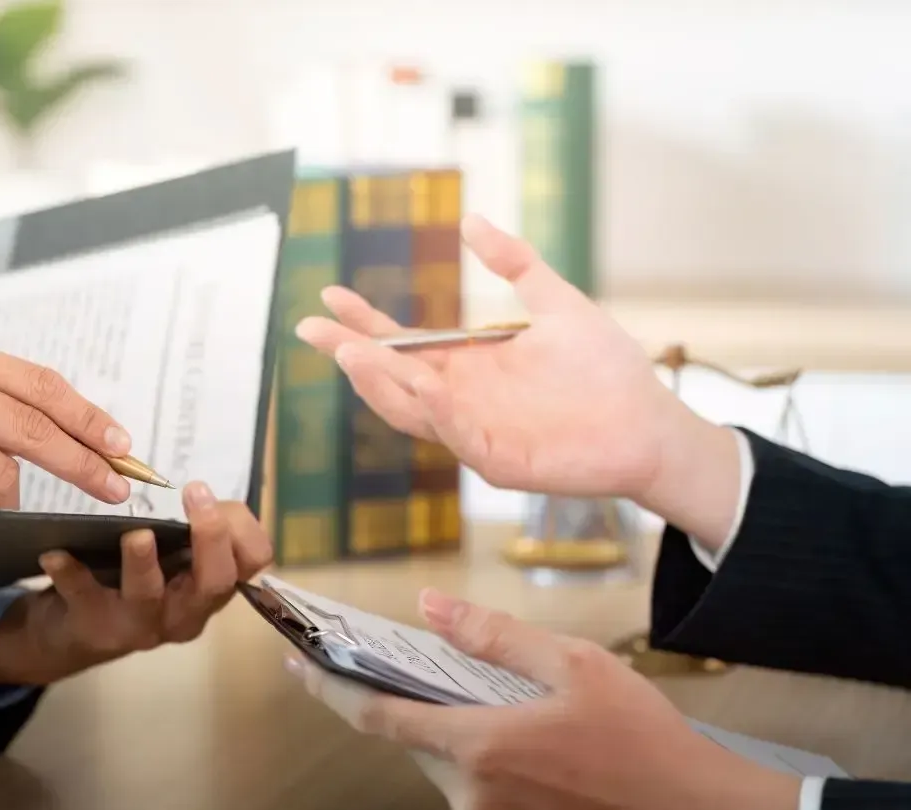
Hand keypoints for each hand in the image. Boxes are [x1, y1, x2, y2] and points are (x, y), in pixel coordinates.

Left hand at [0, 481, 271, 685]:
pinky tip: (54, 553)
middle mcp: (185, 612)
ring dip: (143, 563)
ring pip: (150, 595)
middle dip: (210, 537)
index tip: (216, 495)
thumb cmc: (134, 580)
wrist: (74, 631)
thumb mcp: (175, 558)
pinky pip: (84, 597)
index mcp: (209, 588)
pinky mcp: (95, 627)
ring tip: (136, 534)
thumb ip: (195, 530)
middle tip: (196, 493)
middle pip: (214, 581)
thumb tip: (205, 496)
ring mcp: (140, 625)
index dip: (243, 529)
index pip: (252, 563)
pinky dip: (70, 572)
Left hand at [285, 590, 801, 809]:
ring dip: (437, 725)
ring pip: (438, 762)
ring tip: (465, 687)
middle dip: (394, 698)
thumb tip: (431, 607)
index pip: (376, 716)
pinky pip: (468, 784)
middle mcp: (474, 791)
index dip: (329, 688)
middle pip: (407, 738)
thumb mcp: (575, 664)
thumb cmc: (644, 741)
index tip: (298, 665)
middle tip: (394, 659)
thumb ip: (494, 635)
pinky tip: (499, 726)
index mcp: (480, 745)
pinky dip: (468, 751)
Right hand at [295, 215, 742, 542]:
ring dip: (380, 384)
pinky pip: (459, 437)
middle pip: (389, 379)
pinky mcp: (501, 461)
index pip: (401, 345)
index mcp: (466, 367)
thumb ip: (514, 263)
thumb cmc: (606, 371)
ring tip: (351, 353)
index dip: (363, 322)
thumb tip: (471, 221)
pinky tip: (421, 383)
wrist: (650, 423)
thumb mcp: (556, 302)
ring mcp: (476, 433)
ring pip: (411, 412)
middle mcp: (461, 401)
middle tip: (312, 327)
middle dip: (349, 354)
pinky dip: (437, 412)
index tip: (331, 295)